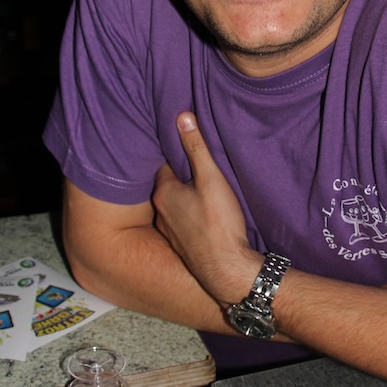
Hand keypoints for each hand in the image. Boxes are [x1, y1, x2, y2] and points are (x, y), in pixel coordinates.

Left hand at [152, 112, 261, 303]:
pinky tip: (205, 216)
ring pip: (175, 205)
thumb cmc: (219, 223)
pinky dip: (190, 215)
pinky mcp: (182, 245)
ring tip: (202, 190)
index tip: (185, 145)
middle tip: (198, 167)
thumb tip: (182, 116)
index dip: (176, 154)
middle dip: (182, 175)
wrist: (226, 270)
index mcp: (164, 192)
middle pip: (169, 185)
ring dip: (186, 197)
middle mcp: (160, 211)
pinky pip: (183, 222)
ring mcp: (169, 231)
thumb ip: (196, 148)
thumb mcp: (211, 178)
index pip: (164, 163)